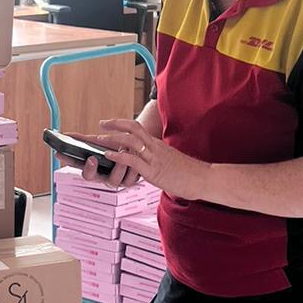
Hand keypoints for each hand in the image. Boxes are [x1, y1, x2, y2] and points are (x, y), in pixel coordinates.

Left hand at [78, 119, 209, 200]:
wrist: (204, 179)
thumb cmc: (189, 173)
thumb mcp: (170, 161)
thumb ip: (158, 158)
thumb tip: (148, 160)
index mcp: (157, 145)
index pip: (138, 128)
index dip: (123, 124)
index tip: (111, 123)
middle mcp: (155, 147)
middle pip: (133, 128)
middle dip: (115, 124)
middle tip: (101, 124)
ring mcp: (154, 158)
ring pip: (130, 141)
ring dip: (112, 138)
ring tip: (99, 138)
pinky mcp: (154, 171)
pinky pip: (133, 160)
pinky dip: (119, 156)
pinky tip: (109, 155)